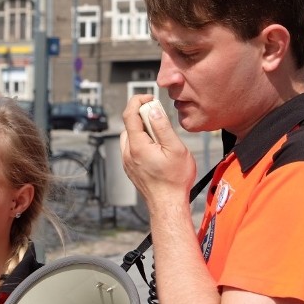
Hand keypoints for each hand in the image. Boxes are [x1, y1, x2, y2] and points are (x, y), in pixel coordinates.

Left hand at [120, 95, 195, 210]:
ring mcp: (127, 163)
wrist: (168, 205)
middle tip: (160, 120)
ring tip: (160, 139)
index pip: (129, 114)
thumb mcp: (175, 149)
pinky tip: (156, 151)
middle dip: (143, 117)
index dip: (138, 101)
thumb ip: (163, 127)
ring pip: (130, 137)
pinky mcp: (130, 169)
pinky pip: (132, 149)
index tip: (149, 98)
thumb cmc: (174, 180)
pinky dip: (142, 143)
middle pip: (129, 125)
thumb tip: (153, 110)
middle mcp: (128, 153)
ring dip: (142, 131)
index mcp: (137, 146)